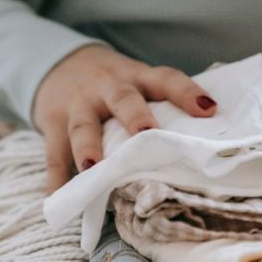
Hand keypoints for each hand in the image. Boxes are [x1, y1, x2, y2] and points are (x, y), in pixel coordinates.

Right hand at [33, 45, 217, 192]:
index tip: (209, 109)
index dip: (187, 92)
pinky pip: (53, 153)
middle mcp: (108, 87)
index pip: (166, 79)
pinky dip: (56, 178)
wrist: (59, 62)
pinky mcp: (52, 123)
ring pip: (83, 125)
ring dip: (87, 147)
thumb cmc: (114, 84)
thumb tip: (208, 142)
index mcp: (137, 77)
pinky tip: (58, 198)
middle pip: (123, 99)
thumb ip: (162, 104)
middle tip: (148, 133)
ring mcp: (78, 104)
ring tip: (93, 168)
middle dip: (136, 116)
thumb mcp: (137, 81)